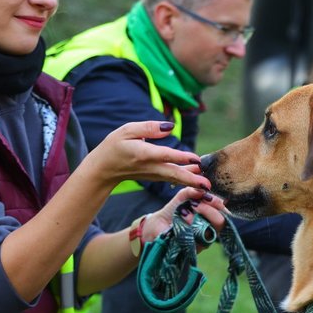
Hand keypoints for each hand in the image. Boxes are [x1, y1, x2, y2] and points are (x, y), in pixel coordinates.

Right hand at [90, 121, 209, 190]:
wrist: (104, 169)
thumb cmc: (115, 146)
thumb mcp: (127, 130)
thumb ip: (148, 127)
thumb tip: (170, 127)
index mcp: (142, 153)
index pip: (163, 155)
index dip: (179, 157)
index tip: (195, 159)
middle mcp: (149, 166)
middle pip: (173, 173)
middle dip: (191, 179)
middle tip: (207, 185)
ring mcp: (153, 175)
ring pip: (175, 179)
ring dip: (192, 182)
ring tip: (207, 185)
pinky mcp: (155, 178)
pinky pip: (172, 179)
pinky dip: (185, 180)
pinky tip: (198, 179)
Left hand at [143, 187, 227, 247]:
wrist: (158, 223)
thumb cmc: (174, 209)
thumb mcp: (184, 196)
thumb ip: (193, 191)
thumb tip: (204, 190)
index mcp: (212, 215)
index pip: (224, 211)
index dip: (218, 203)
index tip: (208, 196)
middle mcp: (211, 228)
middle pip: (221, 222)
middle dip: (210, 210)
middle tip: (196, 204)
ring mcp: (204, 239)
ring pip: (209, 230)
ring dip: (197, 217)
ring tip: (185, 211)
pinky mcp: (195, 248)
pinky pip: (197, 238)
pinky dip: (189, 225)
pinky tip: (182, 218)